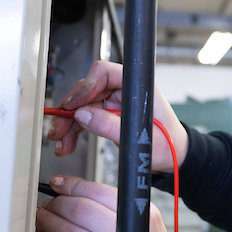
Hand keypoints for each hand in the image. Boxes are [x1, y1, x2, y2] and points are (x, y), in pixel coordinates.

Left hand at [34, 174, 193, 231]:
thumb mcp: (143, 214)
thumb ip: (112, 201)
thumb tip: (72, 189)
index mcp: (136, 215)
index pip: (95, 193)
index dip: (71, 186)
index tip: (58, 183)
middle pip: (79, 212)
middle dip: (56, 204)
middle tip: (48, 201)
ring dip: (48, 222)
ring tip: (42, 216)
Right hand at [48, 60, 187, 171]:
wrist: (173, 159)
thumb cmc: (167, 144)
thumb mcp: (139, 138)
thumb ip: (110, 125)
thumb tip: (83, 115)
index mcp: (137, 87)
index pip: (104, 73)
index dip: (85, 86)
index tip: (73, 105)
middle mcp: (123, 91)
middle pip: (88, 91)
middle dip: (70, 111)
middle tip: (59, 128)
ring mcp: (115, 103)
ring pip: (82, 106)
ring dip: (68, 124)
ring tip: (61, 142)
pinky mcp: (108, 116)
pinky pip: (85, 118)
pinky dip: (74, 131)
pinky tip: (67, 144)